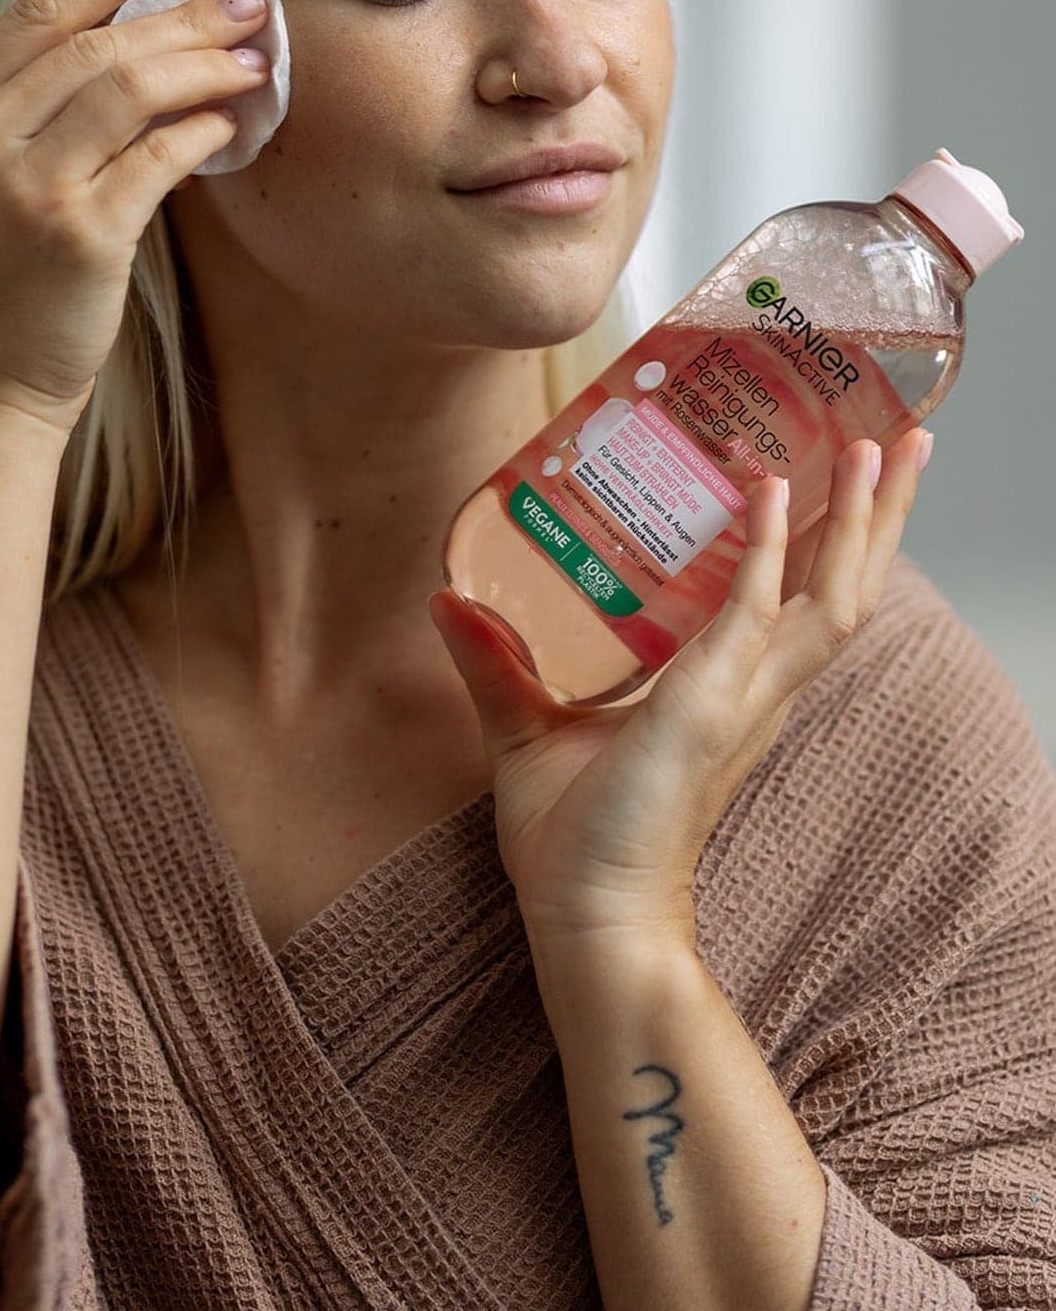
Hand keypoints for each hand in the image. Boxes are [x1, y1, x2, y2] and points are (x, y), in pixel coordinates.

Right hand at [0, 0, 271, 443]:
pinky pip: (160, 157)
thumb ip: (25, 119)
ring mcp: (24, 187)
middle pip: (94, 44)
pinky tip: (233, 125)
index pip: (37, 15)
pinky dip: (204, 132)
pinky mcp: (79, 236)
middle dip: (182, 15)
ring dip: (205, 67)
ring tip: (255, 61)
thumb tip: (133, 55)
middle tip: (247, 5)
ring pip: (130, 88)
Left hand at [429, 430, 933, 949]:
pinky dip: (768, 551)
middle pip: (846, 586)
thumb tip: (445, 601)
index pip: (800, 598)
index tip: (833, 467)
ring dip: (864, 519)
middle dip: (882, 515)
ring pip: (835, 596)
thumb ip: (498, 663)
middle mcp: (754, 690)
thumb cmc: (573, 841)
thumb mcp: (531, 729)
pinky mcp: (707, 708)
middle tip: (909, 437)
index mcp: (730, 692)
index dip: (828, 535)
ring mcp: (740, 699)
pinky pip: (754, 613)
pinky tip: (773, 492)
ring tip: (888, 444)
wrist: (587, 918)